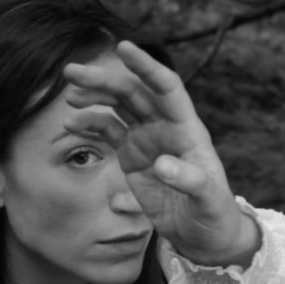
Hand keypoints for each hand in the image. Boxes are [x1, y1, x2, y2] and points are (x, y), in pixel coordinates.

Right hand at [63, 41, 259, 266]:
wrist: (204, 235)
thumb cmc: (214, 215)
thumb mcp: (208, 200)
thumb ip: (190, 180)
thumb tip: (163, 163)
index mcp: (188, 129)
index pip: (166, 87)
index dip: (146, 66)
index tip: (123, 48)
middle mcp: (165, 127)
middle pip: (133, 92)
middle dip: (104, 79)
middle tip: (71, 72)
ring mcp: (147, 139)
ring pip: (118, 106)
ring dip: (94, 96)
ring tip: (70, 96)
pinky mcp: (132, 155)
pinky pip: (108, 130)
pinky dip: (90, 124)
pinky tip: (72, 125)